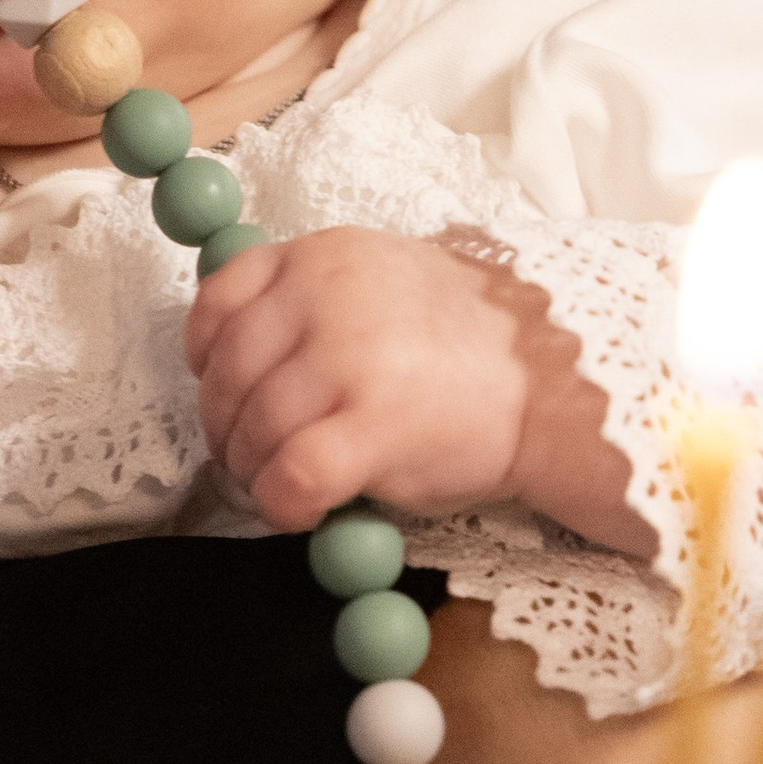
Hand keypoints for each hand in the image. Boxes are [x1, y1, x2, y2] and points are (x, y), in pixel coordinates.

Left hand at [187, 228, 528, 528]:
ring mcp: (349, 359)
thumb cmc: (466, 345)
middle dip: (225, 427)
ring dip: (252, 471)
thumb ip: (313, 302)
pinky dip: (281, 503)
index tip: (222, 387)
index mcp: (325, 254)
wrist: (555, 383)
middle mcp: (328, 296)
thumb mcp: (381, 284)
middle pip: (229, 373)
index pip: (220, 297)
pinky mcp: (374, 427)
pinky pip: (290, 476)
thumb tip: (234, 362)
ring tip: (280, 484)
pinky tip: (301, 509)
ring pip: (253, 429)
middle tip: (248, 457)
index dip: (206, 355)